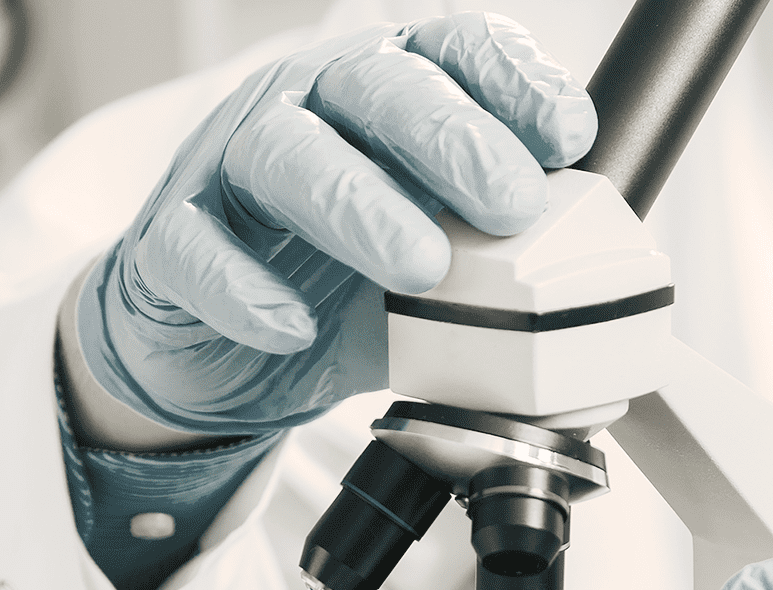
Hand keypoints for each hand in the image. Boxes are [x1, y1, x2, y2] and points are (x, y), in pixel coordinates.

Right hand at [71, 14, 595, 441]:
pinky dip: (242, 286)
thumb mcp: (442, 280)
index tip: (569, 134)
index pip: (452, 51)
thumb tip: (602, 340)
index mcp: (385, 98)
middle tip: (510, 203)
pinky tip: (290, 323)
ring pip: (284, 154)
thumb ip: (510, 283)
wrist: (224, 354)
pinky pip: (194, 250)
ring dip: (359, 205)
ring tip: (421, 267)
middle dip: (452, 138)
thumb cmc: (340, 288)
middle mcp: (308, 109)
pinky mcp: (171, 244)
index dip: (512, 81)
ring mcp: (230, 168)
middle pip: (374, 88)